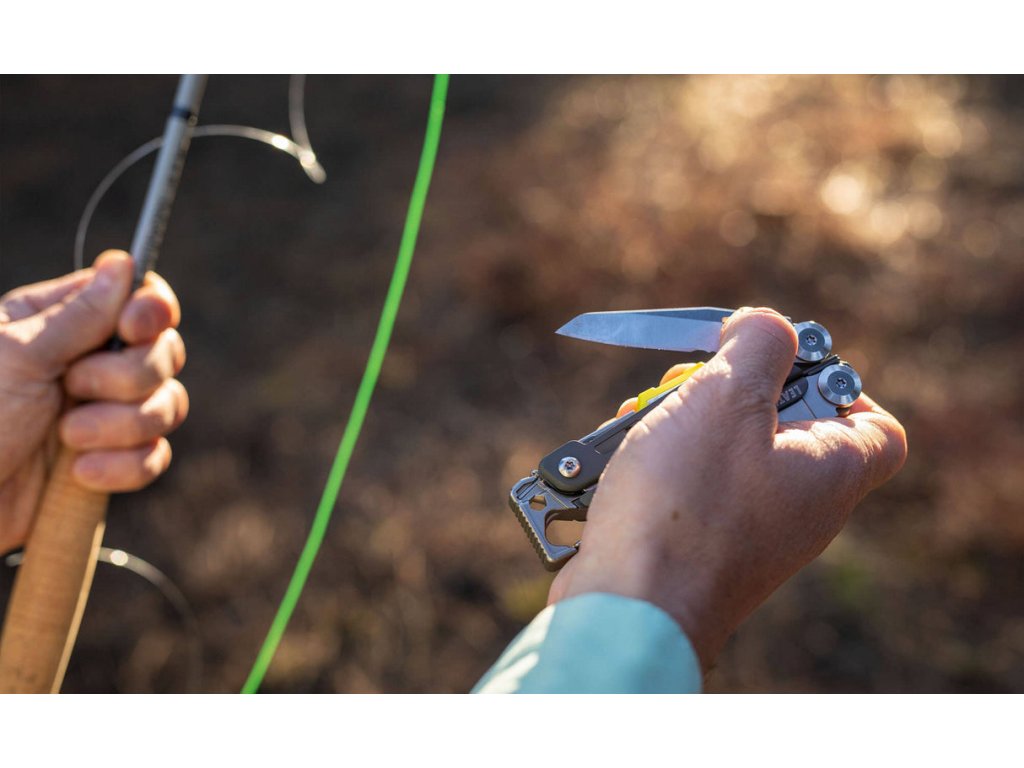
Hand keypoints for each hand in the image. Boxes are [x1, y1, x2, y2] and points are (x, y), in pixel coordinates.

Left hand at [0, 251, 186, 553]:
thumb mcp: (17, 355)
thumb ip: (80, 314)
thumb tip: (125, 263)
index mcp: (61, 323)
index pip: (138, 298)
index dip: (150, 312)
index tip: (131, 330)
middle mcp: (90, 363)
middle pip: (164, 352)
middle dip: (129, 377)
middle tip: (74, 388)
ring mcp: (104, 414)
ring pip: (167, 405)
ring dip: (123, 425)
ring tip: (69, 438)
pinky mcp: (111, 461)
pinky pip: (154, 456)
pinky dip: (124, 467)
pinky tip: (79, 473)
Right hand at [548, 307, 906, 670]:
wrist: (629, 606)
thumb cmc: (685, 503)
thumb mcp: (728, 398)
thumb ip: (760, 345)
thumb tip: (767, 327)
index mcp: (831, 472)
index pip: (879, 426)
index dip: (840, 383)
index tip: (782, 366)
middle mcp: (800, 509)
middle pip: (786, 426)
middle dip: (730, 389)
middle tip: (692, 380)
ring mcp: (750, 533)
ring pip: (728, 453)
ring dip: (683, 419)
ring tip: (643, 415)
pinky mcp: (700, 548)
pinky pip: (693, 487)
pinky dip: (661, 459)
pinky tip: (620, 451)